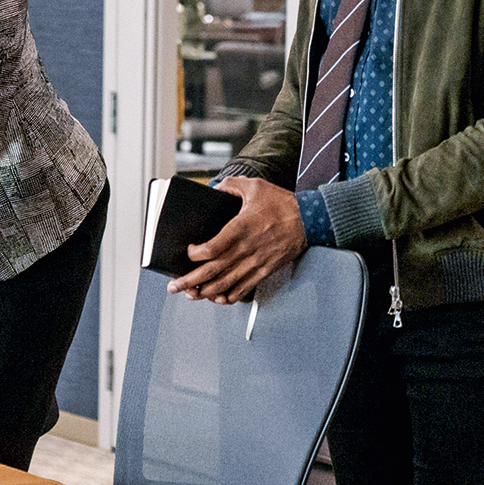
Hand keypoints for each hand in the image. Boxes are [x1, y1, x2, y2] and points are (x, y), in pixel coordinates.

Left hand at [166, 176, 307, 304]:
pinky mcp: (263, 271)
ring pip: (225, 284)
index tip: (188, 253)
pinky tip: (217, 298)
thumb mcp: (254, 186)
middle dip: (190, 281)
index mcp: (240, 228)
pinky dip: (228, 296)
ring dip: (205, 292)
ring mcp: (255, 263)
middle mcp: (245, 249)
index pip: (212, 248)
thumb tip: (214, 188)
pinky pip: (243, 289)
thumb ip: (231, 185)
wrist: (309, 221)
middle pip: (213, 271)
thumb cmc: (281, 203)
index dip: (195, 255)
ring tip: (190, 295)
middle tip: (174, 286)